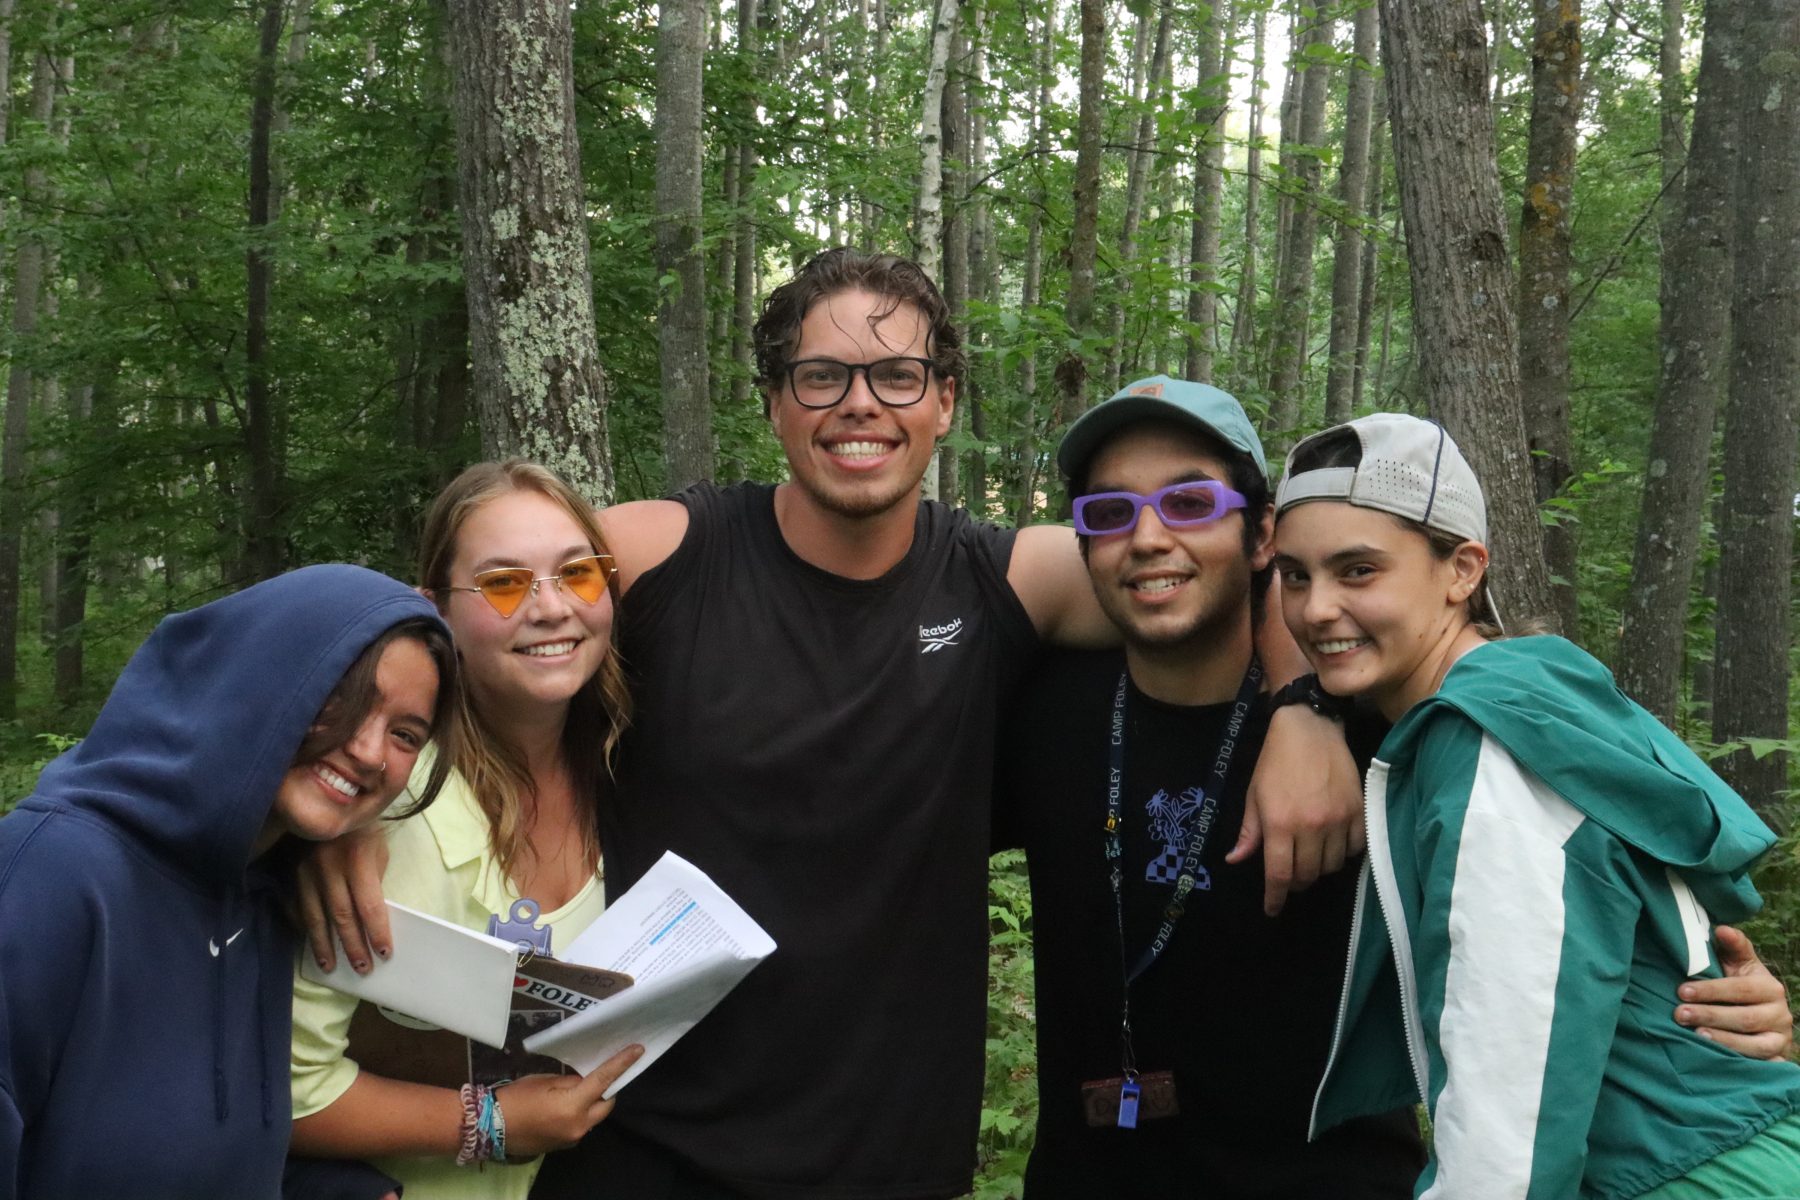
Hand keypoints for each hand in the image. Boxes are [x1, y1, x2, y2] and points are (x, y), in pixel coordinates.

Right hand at [296, 825, 391, 973]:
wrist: (325, 800)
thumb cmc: (362, 827)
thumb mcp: (378, 849)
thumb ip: (374, 881)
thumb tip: (373, 917)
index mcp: (356, 859)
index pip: (369, 906)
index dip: (377, 932)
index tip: (385, 953)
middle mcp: (328, 867)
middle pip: (342, 917)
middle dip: (353, 946)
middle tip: (363, 968)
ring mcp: (304, 871)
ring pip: (315, 917)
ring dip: (325, 946)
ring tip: (332, 966)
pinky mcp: (290, 873)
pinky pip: (296, 907)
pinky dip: (304, 928)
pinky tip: (311, 943)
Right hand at [496, 1045, 645, 1158]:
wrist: (490, 1127)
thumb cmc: (516, 1098)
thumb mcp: (545, 1081)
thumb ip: (571, 1082)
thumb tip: (585, 1082)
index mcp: (573, 1106)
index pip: (604, 1080)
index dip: (622, 1063)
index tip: (638, 1050)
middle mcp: (579, 1126)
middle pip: (606, 1104)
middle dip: (606, 1090)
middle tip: (597, 1076)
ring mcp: (572, 1139)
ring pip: (594, 1117)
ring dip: (591, 1104)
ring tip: (575, 1091)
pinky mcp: (564, 1146)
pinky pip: (581, 1126)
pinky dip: (579, 1115)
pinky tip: (563, 1108)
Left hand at [1229, 705, 1364, 915]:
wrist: (1309, 729)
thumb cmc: (1275, 762)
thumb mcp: (1254, 795)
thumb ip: (1249, 832)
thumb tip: (1236, 860)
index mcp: (1280, 824)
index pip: (1279, 875)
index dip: (1276, 898)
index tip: (1273, 909)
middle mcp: (1310, 827)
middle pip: (1307, 875)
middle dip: (1296, 883)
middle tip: (1290, 875)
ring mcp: (1338, 820)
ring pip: (1332, 866)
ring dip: (1319, 868)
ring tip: (1310, 856)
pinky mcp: (1358, 811)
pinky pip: (1355, 849)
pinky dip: (1344, 853)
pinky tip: (1333, 844)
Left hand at [1675, 925, 1793, 1060]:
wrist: (1763, 1017)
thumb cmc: (1742, 985)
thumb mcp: (1740, 964)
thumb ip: (1733, 947)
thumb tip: (1721, 929)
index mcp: (1770, 988)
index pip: (1741, 989)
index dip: (1711, 990)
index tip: (1682, 990)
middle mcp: (1781, 1015)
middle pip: (1746, 1018)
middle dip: (1711, 1016)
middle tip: (1679, 1014)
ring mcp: (1781, 1040)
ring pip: (1756, 1045)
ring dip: (1725, 1041)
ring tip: (1696, 1036)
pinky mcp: (1777, 1061)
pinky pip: (1764, 1067)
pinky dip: (1743, 1063)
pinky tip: (1719, 1060)